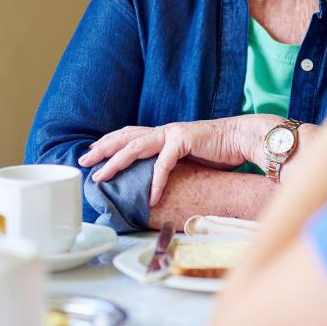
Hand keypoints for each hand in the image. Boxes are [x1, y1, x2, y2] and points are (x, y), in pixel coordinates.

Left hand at [79, 115, 276, 205]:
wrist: (243, 138)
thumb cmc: (219, 150)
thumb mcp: (188, 158)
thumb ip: (171, 164)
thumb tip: (156, 181)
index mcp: (162, 134)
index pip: (128, 135)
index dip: (108, 143)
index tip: (90, 153)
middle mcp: (164, 130)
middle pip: (124, 136)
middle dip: (102, 148)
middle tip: (83, 160)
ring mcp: (173, 133)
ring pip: (136, 145)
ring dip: (116, 161)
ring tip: (101, 176)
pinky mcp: (185, 140)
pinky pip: (165, 162)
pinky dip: (156, 180)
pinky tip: (151, 195)